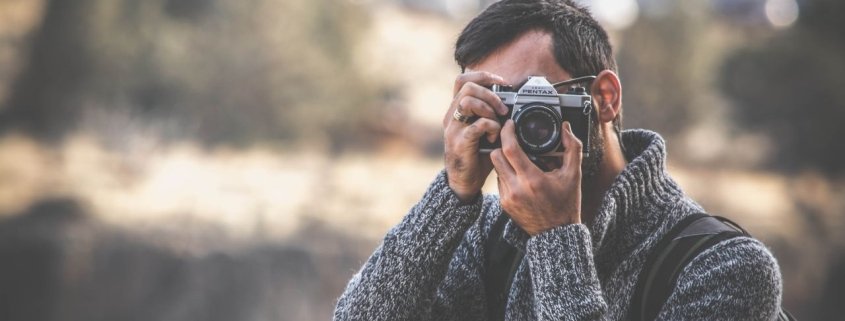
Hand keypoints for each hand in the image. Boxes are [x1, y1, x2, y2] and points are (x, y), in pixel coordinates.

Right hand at [443, 71, 508, 202]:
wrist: (464, 182)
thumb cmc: (477, 155)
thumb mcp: (485, 130)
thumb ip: (493, 115)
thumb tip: (514, 103)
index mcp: (456, 110)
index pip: (463, 80)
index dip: (483, 77)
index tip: (501, 83)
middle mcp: (451, 116)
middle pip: (467, 87)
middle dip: (490, 94)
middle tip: (502, 109)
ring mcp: (453, 128)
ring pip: (468, 102)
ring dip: (488, 109)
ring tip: (497, 122)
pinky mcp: (460, 142)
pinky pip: (477, 125)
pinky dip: (491, 128)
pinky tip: (494, 138)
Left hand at [491, 120, 582, 234]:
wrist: (556, 233)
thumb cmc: (566, 204)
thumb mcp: (573, 175)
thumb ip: (572, 149)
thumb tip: (566, 129)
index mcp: (532, 180)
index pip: (509, 149)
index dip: (507, 132)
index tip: (510, 124)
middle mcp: (516, 189)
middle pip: (495, 156)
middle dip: (502, 144)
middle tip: (513, 139)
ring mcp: (507, 198)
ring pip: (496, 168)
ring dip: (504, 160)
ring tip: (519, 159)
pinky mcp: (504, 204)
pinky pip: (499, 181)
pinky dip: (507, 174)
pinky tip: (520, 176)